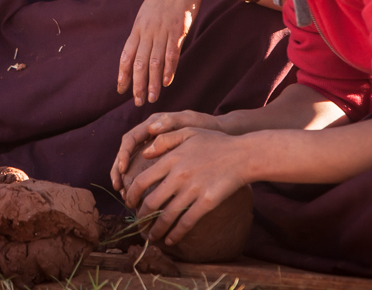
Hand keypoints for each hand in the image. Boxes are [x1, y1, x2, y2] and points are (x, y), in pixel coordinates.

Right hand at [111, 110, 221, 190]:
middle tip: (119, 188)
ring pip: (133, 165)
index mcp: (153, 125)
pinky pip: (145, 173)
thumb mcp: (190, 122)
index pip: (130, 138)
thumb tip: (151, 128)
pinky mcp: (162, 162)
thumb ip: (171, 123)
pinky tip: (140, 199)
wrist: (220, 135)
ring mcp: (154, 150)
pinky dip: (140, 186)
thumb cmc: (205, 127)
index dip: (124, 154)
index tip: (124, 169)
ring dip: (127, 180)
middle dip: (119, 171)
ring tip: (126, 197)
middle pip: (126, 154)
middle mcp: (149, 137)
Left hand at [117, 0, 205, 105]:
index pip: (126, 56)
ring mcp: (162, 30)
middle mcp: (147, 30)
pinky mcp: (177, 29)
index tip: (120, 90)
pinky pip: (172, 53)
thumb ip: (145, 30)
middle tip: (137, 103)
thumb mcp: (150, 12)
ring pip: (154, 62)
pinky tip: (168, 82)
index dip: (122, 75)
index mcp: (138, 27)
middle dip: (137, 85)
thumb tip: (141, 47)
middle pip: (138, 63)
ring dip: (153, 83)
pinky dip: (169, 69)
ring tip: (152, 99)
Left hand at [123, 127, 247, 245]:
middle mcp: (178, 176)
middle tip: (139, 224)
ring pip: (167, 216)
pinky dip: (176, 234)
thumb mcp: (188, 132)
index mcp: (171, 159)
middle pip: (151, 203)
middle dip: (141, 217)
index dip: (131, 195)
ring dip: (156, 230)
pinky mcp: (207, 203)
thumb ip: (164, 140)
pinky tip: (171, 240)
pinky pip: (186, 223)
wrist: (242, 155)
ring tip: (152, 237)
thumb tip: (144, 153)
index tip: (129, 203)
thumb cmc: (215, 142)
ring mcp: (193, 190)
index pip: (142, 180)